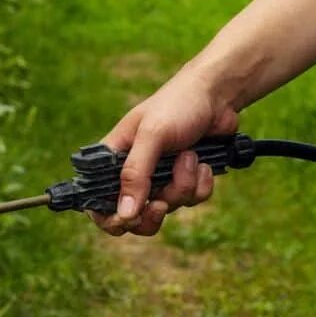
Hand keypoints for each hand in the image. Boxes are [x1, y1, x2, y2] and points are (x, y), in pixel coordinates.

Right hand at [94, 65, 238, 237]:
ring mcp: (163, 177)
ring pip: (168, 206)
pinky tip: (204, 162)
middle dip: (152, 212)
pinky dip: (201, 184)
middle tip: (161, 203)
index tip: (126, 220)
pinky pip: (193, 199)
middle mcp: (136, 172)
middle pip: (135, 216)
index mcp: (115, 158)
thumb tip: (124, 215)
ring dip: (182, 185)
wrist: (217, 96)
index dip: (109, 217)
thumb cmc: (177, 105)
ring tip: (189, 156)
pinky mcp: (187, 179)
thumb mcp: (152, 135)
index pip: (98, 199)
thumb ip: (135, 174)